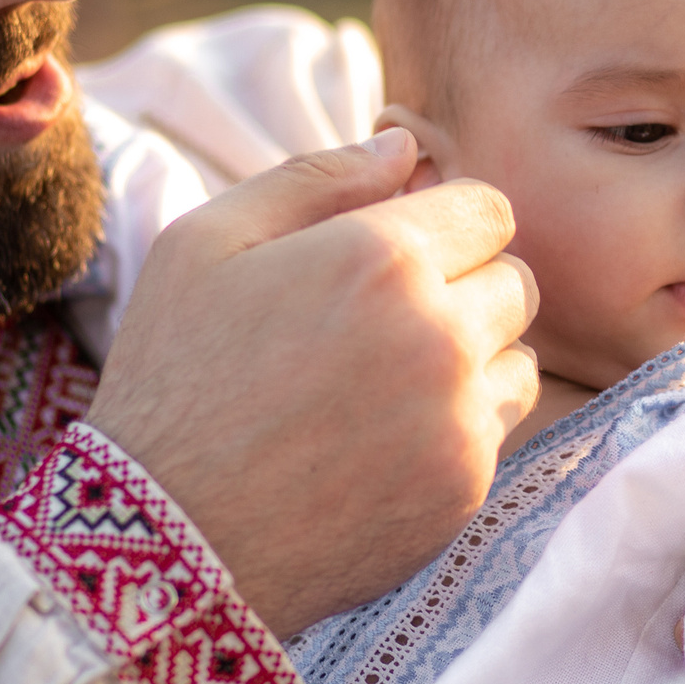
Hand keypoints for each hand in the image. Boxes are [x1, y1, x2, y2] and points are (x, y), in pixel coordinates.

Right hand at [87, 130, 540, 637]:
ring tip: (384, 382)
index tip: (400, 251)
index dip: (446, 223)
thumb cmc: (175, 377)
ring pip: (518, 356)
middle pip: (516, 279)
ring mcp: (461, 418)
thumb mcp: (208, 243)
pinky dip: (459, 427)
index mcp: (383, 256)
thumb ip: (317, 178)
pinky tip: (382, 440)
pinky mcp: (465, 488)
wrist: (166, 537)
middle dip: (465, 286)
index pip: (490, 208)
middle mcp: (441, 333)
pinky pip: (499, 430)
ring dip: (472, 358)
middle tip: (383, 320)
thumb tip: (404, 146)